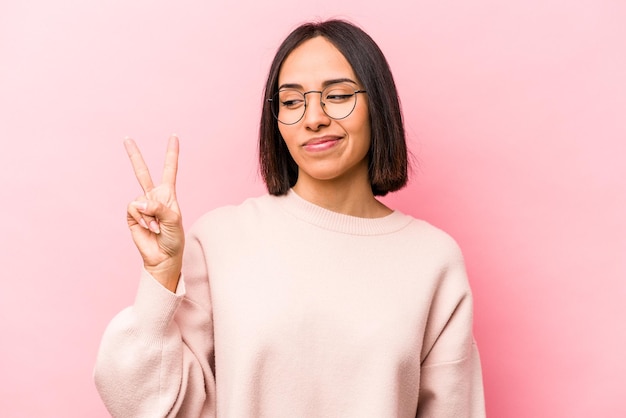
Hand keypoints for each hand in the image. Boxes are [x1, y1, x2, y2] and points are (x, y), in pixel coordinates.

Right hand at [125, 135, 183, 291]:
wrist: (163, 257)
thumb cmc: (173, 239)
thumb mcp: (174, 220)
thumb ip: (159, 207)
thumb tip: (140, 202)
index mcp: (168, 194)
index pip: (170, 170)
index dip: (171, 153)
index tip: (174, 136)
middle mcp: (153, 197)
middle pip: (142, 172)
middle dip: (134, 155)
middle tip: (126, 137)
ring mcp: (141, 206)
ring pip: (140, 199)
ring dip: (151, 216)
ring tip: (157, 227)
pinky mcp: (132, 215)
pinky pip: (134, 209)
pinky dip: (143, 219)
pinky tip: (149, 228)